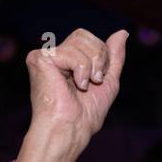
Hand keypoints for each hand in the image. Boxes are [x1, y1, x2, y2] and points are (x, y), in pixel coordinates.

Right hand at [14, 27, 128, 161]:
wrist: (72, 129)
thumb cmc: (86, 113)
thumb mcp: (108, 81)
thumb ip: (114, 57)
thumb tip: (122, 32)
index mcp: (68, 60)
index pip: (89, 39)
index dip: (102, 57)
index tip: (98, 80)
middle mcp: (54, 55)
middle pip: (84, 35)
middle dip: (99, 58)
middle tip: (94, 81)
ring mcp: (45, 56)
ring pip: (79, 41)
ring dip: (92, 66)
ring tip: (83, 85)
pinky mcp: (39, 59)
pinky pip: (72, 52)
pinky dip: (82, 70)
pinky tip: (75, 85)